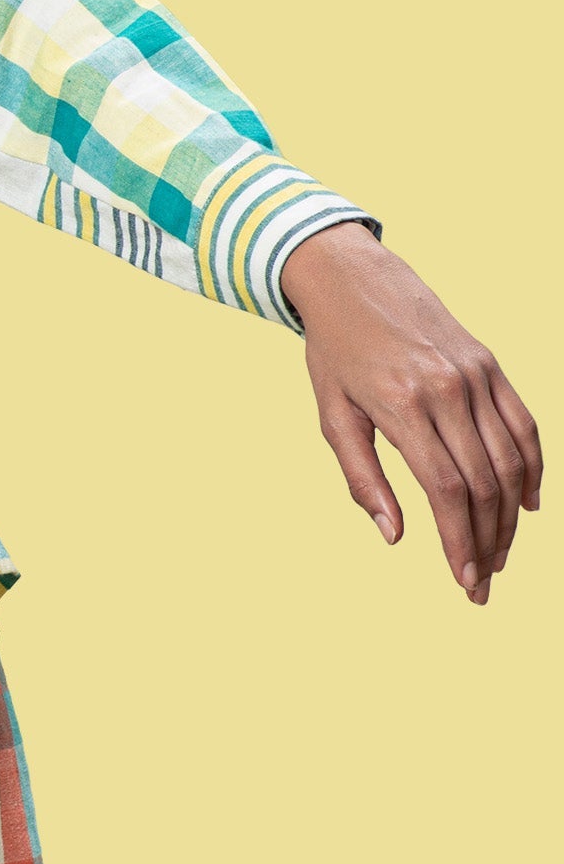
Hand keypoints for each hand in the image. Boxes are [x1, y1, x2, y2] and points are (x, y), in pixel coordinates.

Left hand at [280, 223, 540, 602]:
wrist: (354, 279)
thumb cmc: (335, 354)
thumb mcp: (331, 416)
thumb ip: (362, 479)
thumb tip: (394, 538)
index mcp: (402, 405)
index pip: (446, 490)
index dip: (459, 541)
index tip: (464, 581)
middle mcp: (447, 389)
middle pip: (483, 483)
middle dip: (487, 542)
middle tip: (483, 583)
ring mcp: (475, 375)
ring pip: (509, 460)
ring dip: (509, 516)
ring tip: (500, 554)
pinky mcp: (490, 364)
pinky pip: (524, 424)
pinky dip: (531, 468)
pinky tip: (526, 505)